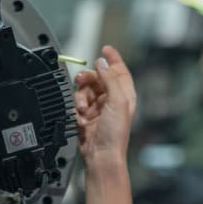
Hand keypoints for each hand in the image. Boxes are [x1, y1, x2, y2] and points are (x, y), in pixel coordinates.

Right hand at [73, 45, 135, 168]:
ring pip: (85, 88)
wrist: (101, 154)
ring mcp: (99, 107)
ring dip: (81, 96)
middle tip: (81, 80)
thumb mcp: (117, 101)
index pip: (119, 71)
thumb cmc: (115, 133)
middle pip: (98, 77)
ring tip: (83, 107)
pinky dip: (77, 106)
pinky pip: (78, 101)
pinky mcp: (87, 115)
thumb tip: (102, 63)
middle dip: (88, 77)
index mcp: (125, 95)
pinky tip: (80, 116)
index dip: (113, 59)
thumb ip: (110, 79)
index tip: (106, 49)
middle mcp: (113, 99)